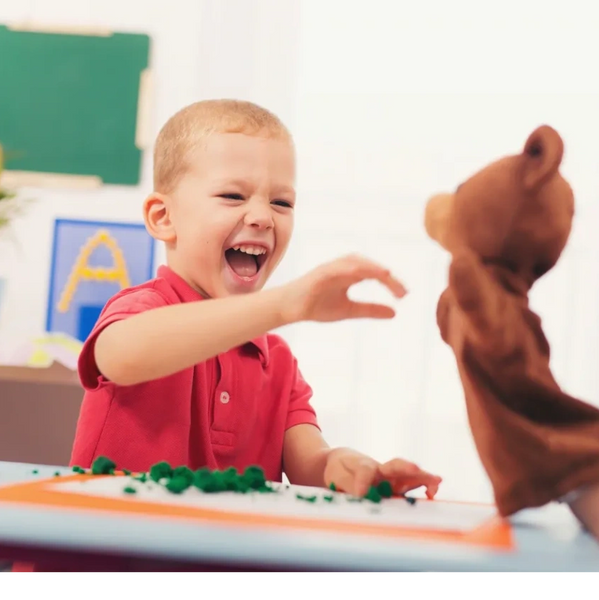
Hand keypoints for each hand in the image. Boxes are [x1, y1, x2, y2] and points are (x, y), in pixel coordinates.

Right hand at [281, 254, 406, 323]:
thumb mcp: (349, 310)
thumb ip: (370, 309)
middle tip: (401, 291)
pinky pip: (336, 268)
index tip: (404, 295)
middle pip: (370, 266)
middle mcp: (343, 268)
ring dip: (371, 267)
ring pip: (355, 262)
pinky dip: (349, 268)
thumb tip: (395, 312)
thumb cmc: (317, 306)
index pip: (376, 275)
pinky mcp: (319, 273)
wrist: (290, 309)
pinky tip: (360, 273)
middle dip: (386, 276)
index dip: (391, 283)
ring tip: (387, 275)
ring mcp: (331, 269)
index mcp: (351, 275)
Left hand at [324, 448, 441, 498]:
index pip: (365, 470)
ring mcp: (391, 477)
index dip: (364, 481)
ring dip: (422, 477)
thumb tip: (364, 495)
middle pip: (395, 466)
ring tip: (436, 480)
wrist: (341, 462)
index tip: (361, 493)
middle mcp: (381, 469)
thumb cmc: (340, 469)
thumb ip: (349, 485)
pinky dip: (423, 487)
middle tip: (415, 469)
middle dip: (405, 468)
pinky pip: (412, 485)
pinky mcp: (397, 486)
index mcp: (363, 465)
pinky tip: (431, 493)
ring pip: (408, 475)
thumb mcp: (338, 476)